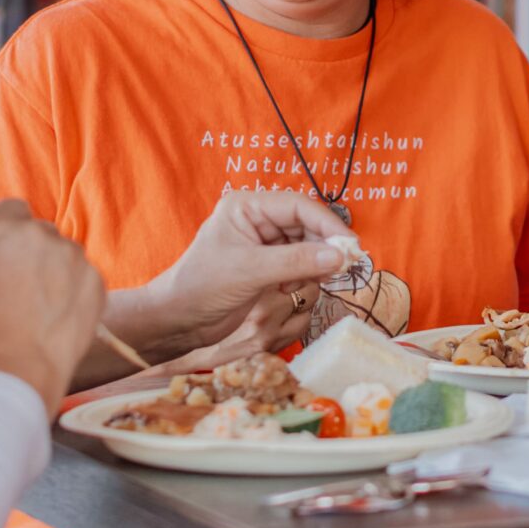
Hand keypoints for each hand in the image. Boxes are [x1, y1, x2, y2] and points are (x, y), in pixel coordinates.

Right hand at [0, 200, 106, 410]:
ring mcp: (74, 257)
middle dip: (33, 252)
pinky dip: (76, 292)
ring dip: (57, 271)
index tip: (5, 246)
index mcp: (5, 230)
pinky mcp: (97, 280)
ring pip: (66, 255)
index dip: (8, 227)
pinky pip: (85, 278)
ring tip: (42, 308)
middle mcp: (43, 235)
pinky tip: (61, 317)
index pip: (12, 209)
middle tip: (22, 285)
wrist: (18, 369)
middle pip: (40, 233)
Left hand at [144, 190, 351, 359]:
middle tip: (342, 268)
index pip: (298, 206)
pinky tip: (291, 290)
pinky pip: (298, 265)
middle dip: (323, 246)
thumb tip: (340, 256)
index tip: (350, 246)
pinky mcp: (265, 266)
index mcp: (246, 206)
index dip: (327, 224)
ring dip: (313, 265)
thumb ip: (297, 261)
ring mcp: (261, 244)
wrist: (178, 321)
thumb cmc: (202, 287)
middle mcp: (256, 220)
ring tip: (309, 283)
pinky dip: (303, 277)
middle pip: (306, 225)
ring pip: (305, 246)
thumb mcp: (251, 271)